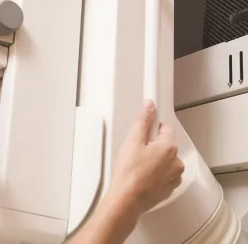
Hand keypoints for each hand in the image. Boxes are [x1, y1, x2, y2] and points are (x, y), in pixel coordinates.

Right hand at [109, 100, 184, 215]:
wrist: (127, 199)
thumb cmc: (129, 172)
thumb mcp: (132, 140)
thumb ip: (143, 121)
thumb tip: (150, 106)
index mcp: (169, 147)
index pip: (165, 128)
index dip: (151, 129)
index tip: (141, 136)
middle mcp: (176, 162)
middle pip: (165, 145)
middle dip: (152, 146)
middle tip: (135, 152)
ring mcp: (174, 177)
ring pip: (165, 161)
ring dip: (155, 160)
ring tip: (137, 166)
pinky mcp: (168, 189)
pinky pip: (164, 175)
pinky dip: (155, 174)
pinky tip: (141, 176)